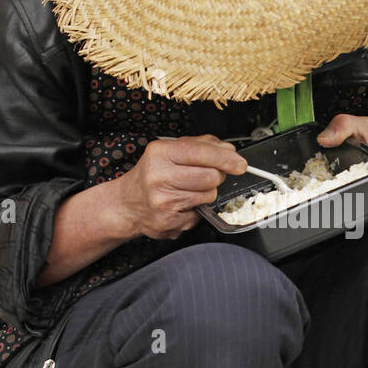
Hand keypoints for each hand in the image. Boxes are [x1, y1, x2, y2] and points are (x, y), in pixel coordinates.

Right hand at [112, 134, 246, 239]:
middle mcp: (159, 176)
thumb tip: (228, 150)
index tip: (240, 163)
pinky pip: (200, 214)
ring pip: (209, 195)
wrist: (126, 204)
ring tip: (188, 190)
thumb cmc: (151, 175)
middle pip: (211, 176)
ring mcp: (162, 200)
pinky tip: (181, 204)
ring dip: (206, 193)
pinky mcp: (168, 221)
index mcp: (160, 153)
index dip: (226, 158)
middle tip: (204, 176)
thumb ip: (200, 146)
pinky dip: (196, 209)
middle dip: (216, 176)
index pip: (201, 152)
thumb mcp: (169, 151)